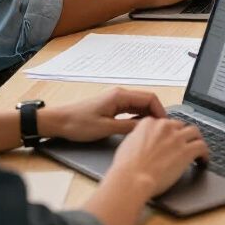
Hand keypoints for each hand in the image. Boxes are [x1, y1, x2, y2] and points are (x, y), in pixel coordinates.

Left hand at [42, 87, 165, 141]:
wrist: (58, 121)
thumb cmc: (78, 124)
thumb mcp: (106, 128)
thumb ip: (128, 128)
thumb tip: (146, 129)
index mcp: (120, 96)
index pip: (149, 98)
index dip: (160, 111)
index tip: (165, 124)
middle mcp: (120, 94)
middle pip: (146, 100)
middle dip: (156, 113)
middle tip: (162, 129)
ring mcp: (115, 99)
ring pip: (139, 105)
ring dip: (148, 116)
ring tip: (153, 130)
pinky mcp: (111, 106)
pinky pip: (130, 109)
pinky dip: (138, 117)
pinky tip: (139, 128)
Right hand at [108, 116, 209, 196]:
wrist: (132, 179)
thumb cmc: (125, 168)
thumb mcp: (127, 145)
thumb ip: (138, 137)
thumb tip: (142, 141)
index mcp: (149, 123)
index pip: (163, 122)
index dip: (167, 132)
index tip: (169, 138)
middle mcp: (165, 127)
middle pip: (180, 126)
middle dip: (181, 134)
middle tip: (183, 144)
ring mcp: (177, 138)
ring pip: (194, 132)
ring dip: (195, 140)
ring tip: (196, 149)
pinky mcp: (187, 151)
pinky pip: (202, 147)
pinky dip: (204, 153)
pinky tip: (203, 160)